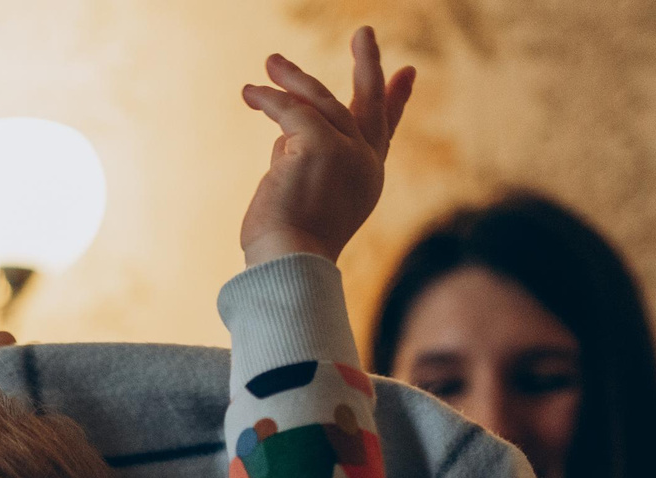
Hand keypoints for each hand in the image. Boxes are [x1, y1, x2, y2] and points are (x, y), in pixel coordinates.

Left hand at [238, 26, 415, 266]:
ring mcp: (346, 152)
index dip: (394, 102)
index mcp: (366, 180)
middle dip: (368, 66)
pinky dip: (269, 100)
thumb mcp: (303, 200)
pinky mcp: (320, 144)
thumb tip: (284, 137)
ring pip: (322, 100)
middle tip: (365, 33)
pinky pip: (291, 111)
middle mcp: (364, 163)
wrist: (289, 265)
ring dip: (294, 79)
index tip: (405, 75)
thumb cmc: (286, 249)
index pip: (382, 133)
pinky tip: (250, 93)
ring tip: (271, 62)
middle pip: (370, 104)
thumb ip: (304, 165)